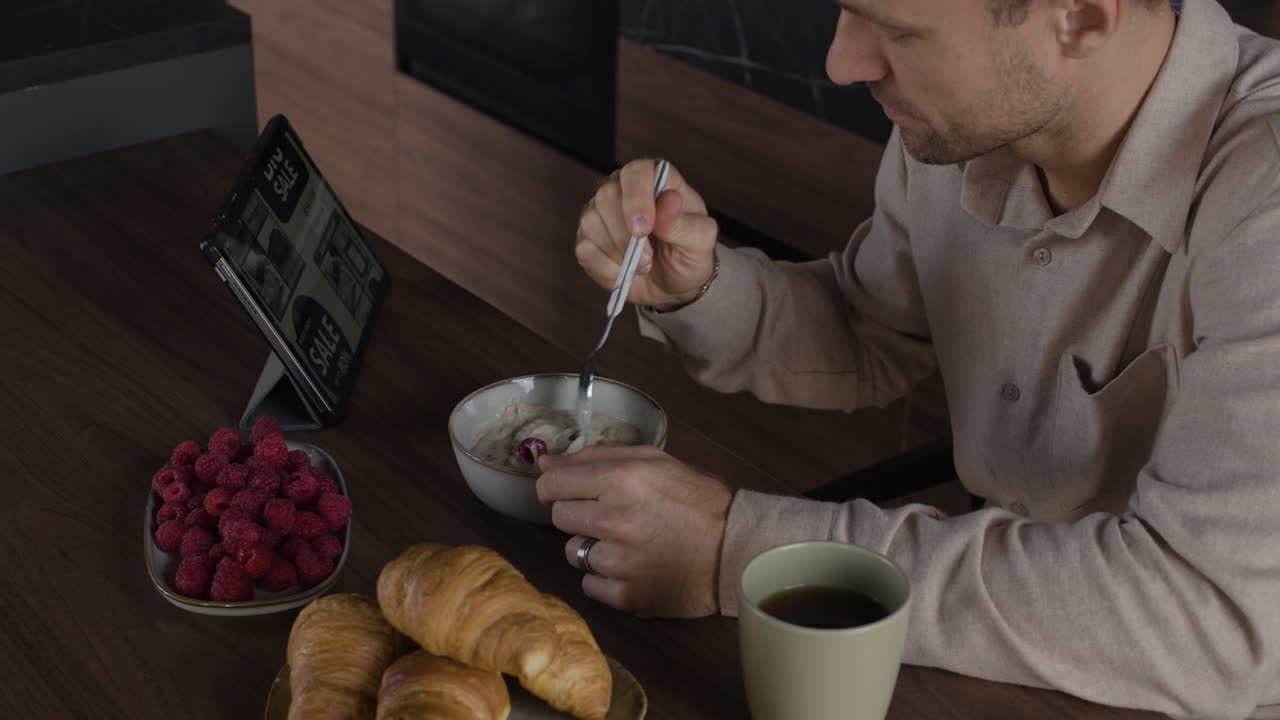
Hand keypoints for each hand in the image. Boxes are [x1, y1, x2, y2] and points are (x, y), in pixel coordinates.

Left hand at [535, 445, 732, 616]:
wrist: (734, 548)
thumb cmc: (694, 499)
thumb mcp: (652, 460)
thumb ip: (595, 457)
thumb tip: (544, 464)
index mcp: (620, 479)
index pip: (550, 484)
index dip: (555, 487)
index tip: (567, 492)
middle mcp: (614, 520)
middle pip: (559, 518)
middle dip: (579, 515)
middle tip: (611, 516)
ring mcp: (618, 562)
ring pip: (573, 553)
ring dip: (594, 548)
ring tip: (628, 543)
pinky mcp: (625, 595)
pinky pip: (589, 585)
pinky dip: (606, 578)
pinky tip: (634, 567)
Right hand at [576, 159, 718, 310]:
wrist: (673, 284)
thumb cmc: (688, 255)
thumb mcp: (700, 242)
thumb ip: (686, 223)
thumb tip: (669, 201)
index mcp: (654, 179)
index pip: (635, 173)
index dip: (636, 199)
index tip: (643, 229)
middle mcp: (623, 189)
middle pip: (606, 196)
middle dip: (625, 234)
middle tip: (648, 259)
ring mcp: (600, 213)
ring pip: (591, 223)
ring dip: (618, 253)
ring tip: (643, 266)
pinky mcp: (587, 238)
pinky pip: (585, 249)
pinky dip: (607, 267)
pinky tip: (625, 271)